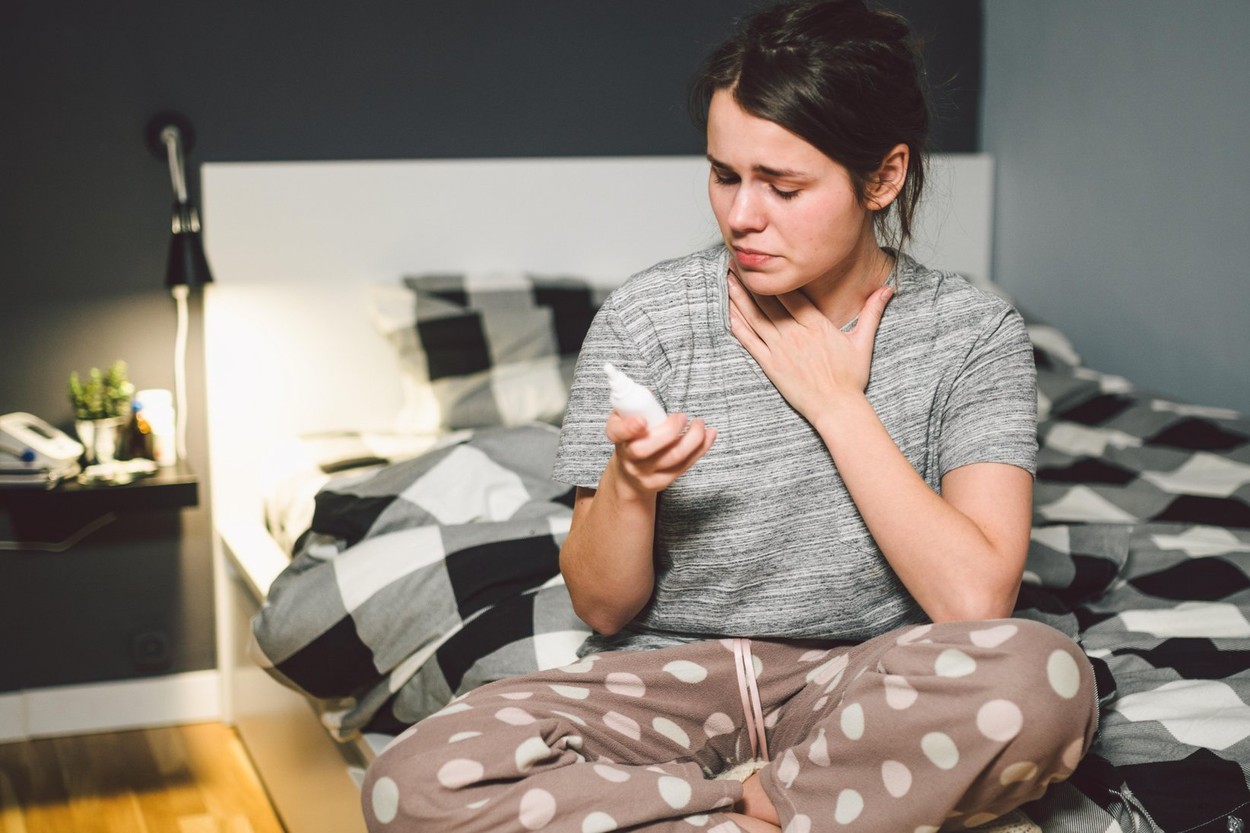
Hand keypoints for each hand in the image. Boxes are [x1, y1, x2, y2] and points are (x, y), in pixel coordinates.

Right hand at [605, 410, 715, 495]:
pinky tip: (709, 435)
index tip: (642, 421)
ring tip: (700, 424)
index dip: (628, 427)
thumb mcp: (627, 420)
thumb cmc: (633, 438)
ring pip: (672, 458)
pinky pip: (684, 466)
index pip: (617, 433)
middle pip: (645, 449)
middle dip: (669, 431)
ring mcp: (644, 473)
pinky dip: (700, 448)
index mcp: (618, 437)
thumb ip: (636, 407)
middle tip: (683, 417)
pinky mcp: (661, 482)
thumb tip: (649, 395)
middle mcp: (628, 457)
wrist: (630, 473)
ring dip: (692, 439)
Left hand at [727, 271, 892, 420]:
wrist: (837, 408)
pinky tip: (728, 312)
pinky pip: (750, 341)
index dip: (773, 276)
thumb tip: (887, 289)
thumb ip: (872, 312)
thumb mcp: (863, 342)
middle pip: (768, 301)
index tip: (762, 261)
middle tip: (735, 262)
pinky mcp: (770, 365)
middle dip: (751, 280)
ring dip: (739, 298)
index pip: (790, 293)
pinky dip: (738, 325)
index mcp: (816, 325)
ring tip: (727, 279)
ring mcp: (780, 349)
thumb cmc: (851, 378)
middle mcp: (795, 334)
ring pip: (755, 317)